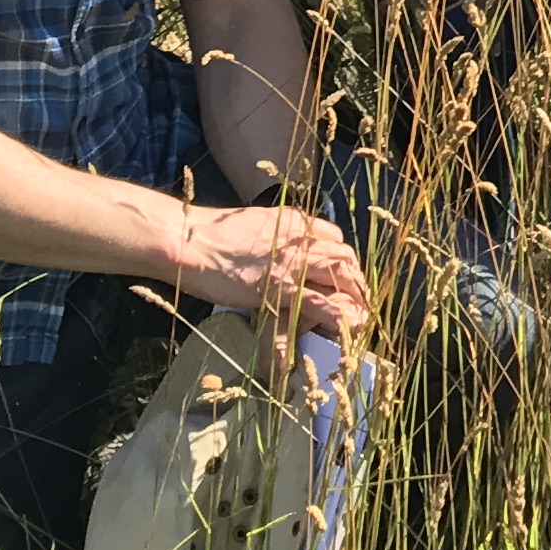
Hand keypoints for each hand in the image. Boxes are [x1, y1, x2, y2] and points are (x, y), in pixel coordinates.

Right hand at [176, 202, 370, 343]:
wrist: (191, 241)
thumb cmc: (209, 234)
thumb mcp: (249, 224)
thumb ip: (270, 234)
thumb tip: (271, 250)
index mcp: (291, 221)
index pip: (333, 236)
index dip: (340, 257)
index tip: (340, 274)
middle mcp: (299, 238)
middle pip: (343, 256)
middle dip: (355, 279)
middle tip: (356, 300)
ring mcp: (293, 263)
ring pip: (341, 276)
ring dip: (355, 297)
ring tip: (359, 317)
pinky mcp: (282, 288)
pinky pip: (322, 303)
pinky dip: (339, 316)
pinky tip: (347, 328)